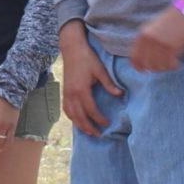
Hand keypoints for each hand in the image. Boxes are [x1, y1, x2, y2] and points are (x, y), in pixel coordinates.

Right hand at [59, 23, 121, 138]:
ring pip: (71, 114)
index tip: (106, 123)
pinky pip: (66, 109)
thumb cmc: (87, 58)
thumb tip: (120, 94)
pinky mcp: (64, 91)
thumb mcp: (100, 70)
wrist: (72, 49)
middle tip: (98, 134)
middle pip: (79, 116)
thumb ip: (109, 84)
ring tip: (88, 131)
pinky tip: (77, 120)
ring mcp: (66, 93)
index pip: (90, 109)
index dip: (98, 118)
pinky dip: (71, 117)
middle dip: (88, 127)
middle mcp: (72, 94)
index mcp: (81, 89)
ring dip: (79, 124)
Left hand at [128, 1, 183, 73]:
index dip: (138, 67)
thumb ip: (145, 40)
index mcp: (141, 35)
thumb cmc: (171, 20)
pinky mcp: (171, 47)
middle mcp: (148, 40)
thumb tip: (142, 58)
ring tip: (171, 64)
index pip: (134, 57)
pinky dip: (173, 66)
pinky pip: (169, 64)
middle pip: (147, 64)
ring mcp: (159, 44)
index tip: (143, 71)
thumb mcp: (152, 27)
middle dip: (154, 68)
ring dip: (165, 68)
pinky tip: (177, 64)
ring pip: (158, 66)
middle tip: (163, 66)